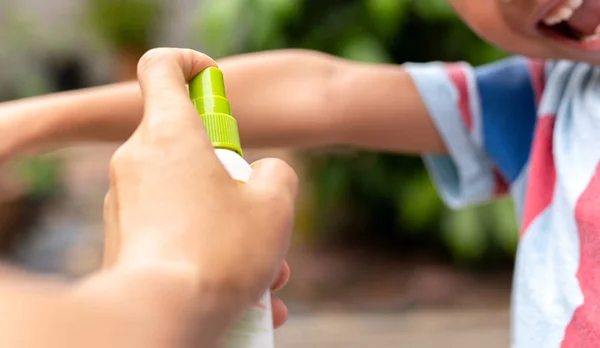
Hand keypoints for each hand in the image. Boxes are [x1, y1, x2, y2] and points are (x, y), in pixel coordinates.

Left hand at [101, 48, 297, 341]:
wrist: (159, 318)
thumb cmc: (220, 252)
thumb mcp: (274, 204)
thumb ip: (276, 174)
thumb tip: (265, 175)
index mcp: (171, 133)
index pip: (163, 67)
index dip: (192, 65)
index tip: (217, 86)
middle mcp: (138, 161)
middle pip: (192, 146)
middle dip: (235, 180)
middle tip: (261, 218)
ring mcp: (125, 203)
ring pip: (189, 199)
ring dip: (232, 230)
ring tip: (269, 278)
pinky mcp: (123, 242)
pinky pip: (176, 234)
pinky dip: (210, 256)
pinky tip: (249, 300)